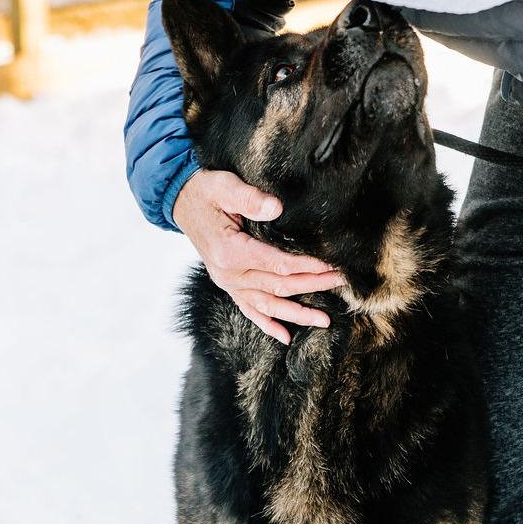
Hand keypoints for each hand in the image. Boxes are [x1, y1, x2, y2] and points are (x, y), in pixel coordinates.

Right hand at [172, 169, 343, 343]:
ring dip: (297, 313)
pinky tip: (285, 337)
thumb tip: (276, 208)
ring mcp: (228, 283)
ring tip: (324, 320)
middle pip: (279, 286)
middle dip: (313, 285)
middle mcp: (229, 274)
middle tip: (341, 282)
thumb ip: (250, 198)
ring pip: (268, 305)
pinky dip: (267, 324)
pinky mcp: (229, 285)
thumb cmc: (205, 192)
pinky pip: (250, 310)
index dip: (307, 266)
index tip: (331, 266)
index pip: (278, 264)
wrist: (181, 201)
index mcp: (230, 251)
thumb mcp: (224, 187)